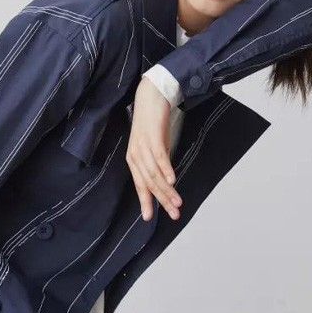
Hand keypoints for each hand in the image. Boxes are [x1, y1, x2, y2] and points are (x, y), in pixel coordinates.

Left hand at [126, 76, 182, 221]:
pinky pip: (159, 156)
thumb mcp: (152, 146)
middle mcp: (136, 155)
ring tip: (177, 202)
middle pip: (149, 183)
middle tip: (174, 214)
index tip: (149, 217)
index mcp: (134, 159)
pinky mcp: (153, 136)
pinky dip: (166, 169)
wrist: (152, 95)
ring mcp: (143, 146)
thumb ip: (156, 162)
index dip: (145, 202)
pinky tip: (173, 180)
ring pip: (154, 174)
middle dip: (161, 201)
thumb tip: (165, 179)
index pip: (140, 185)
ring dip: (167, 190)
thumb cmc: (152, 122)